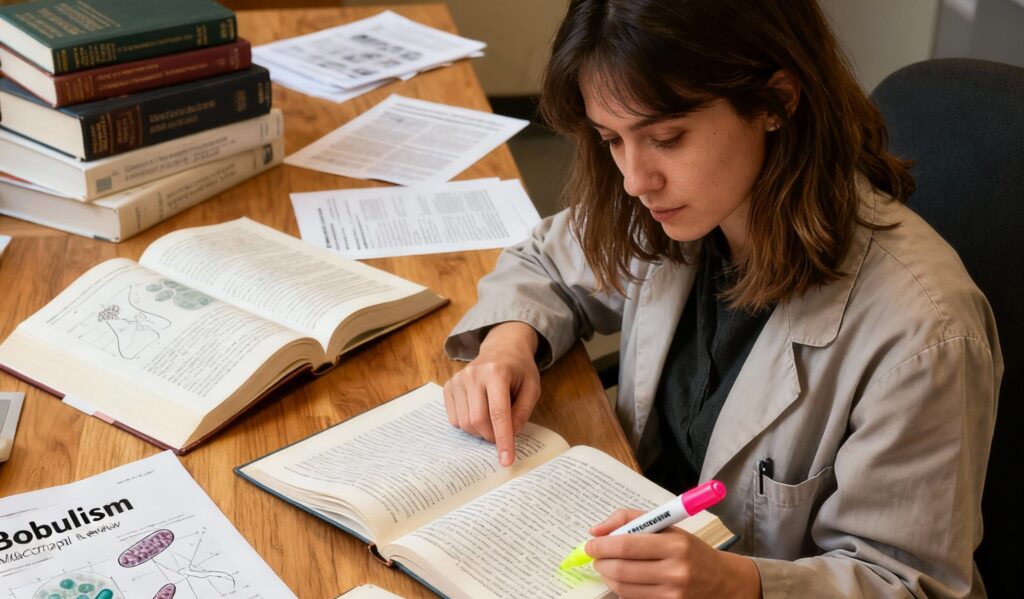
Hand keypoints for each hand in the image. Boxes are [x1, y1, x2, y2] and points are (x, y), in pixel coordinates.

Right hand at [443, 322, 540, 466]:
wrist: (501, 348)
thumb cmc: (519, 369)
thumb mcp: (532, 388)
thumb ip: (523, 412)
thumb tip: (510, 434)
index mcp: (497, 373)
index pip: (499, 414)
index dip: (503, 440)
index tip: (506, 460)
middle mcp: (473, 375)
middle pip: (478, 421)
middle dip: (492, 437)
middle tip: (503, 436)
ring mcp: (458, 380)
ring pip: (464, 423)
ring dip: (480, 432)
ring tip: (493, 421)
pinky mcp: (449, 386)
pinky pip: (454, 419)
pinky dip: (468, 425)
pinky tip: (479, 413)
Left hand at [586, 509, 761, 598]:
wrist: (722, 581)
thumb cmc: (689, 549)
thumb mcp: (667, 526)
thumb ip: (630, 519)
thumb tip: (596, 531)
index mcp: (676, 544)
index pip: (628, 545)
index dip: (602, 545)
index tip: (590, 544)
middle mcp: (675, 571)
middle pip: (622, 569)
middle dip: (601, 563)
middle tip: (596, 557)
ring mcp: (673, 594)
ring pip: (624, 588)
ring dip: (608, 577)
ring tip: (607, 567)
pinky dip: (621, 589)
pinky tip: (624, 579)